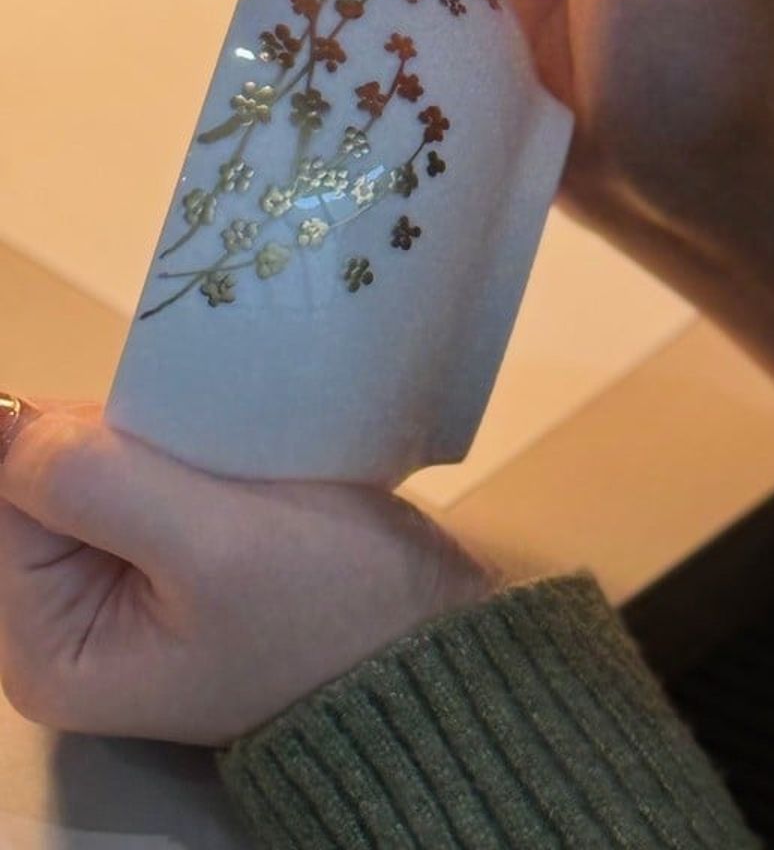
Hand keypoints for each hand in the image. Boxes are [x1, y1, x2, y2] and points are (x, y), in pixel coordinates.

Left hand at [0, 399, 493, 745]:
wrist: (431, 637)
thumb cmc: (327, 600)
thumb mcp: (213, 541)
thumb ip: (94, 482)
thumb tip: (6, 422)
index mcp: (46, 651)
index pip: (4, 501)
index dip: (63, 442)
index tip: (152, 431)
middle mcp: (60, 631)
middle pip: (38, 486)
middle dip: (108, 441)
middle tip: (196, 443)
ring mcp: (114, 594)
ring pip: (89, 471)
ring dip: (147, 440)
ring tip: (222, 451)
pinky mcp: (164, 562)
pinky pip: (134, 480)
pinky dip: (172, 450)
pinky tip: (226, 455)